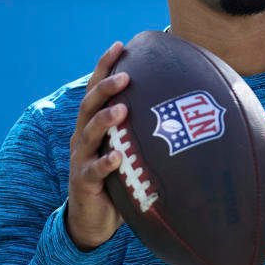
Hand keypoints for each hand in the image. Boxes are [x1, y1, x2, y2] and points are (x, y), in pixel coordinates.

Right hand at [66, 41, 129, 250]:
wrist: (93, 218)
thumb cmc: (117, 178)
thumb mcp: (130, 149)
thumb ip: (144, 130)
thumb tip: (184, 108)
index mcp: (93, 124)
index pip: (97, 89)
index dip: (104, 66)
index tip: (120, 45)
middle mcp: (83, 136)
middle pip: (89, 105)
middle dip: (105, 87)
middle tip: (125, 75)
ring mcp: (81, 158)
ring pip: (89, 133)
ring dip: (105, 120)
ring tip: (122, 109)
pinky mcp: (84, 181)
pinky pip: (94, 170)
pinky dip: (105, 162)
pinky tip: (117, 158)